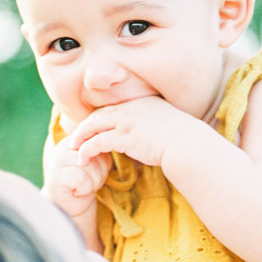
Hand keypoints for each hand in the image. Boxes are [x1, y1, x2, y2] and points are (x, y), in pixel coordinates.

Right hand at [43, 135, 110, 219]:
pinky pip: (81, 179)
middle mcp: (64, 146)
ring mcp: (57, 160)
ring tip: (83, 186)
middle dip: (99, 172)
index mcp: (75, 139)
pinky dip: (85, 189)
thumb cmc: (85, 182)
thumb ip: (99, 150)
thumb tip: (104, 146)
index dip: (103, 161)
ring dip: (93, 182)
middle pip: (95, 154)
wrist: (71, 205)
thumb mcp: (97, 162)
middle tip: (88, 181)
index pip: (98, 143)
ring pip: (90, 166)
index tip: (94, 171)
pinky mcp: (56, 177)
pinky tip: (77, 191)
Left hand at [70, 96, 197, 169]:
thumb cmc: (182, 138)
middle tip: (74, 138)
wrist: (187, 143)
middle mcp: (130, 108)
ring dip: (81, 138)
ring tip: (74, 149)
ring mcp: (126, 121)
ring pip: (93, 126)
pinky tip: (83, 158)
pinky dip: (87, 150)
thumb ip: (151, 126)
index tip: (89, 128)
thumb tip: (146, 137)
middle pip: (98, 115)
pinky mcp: (124, 137)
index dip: (97, 118)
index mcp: (139, 103)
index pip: (111, 109)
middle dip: (83, 127)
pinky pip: (98, 142)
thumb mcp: (166, 124)